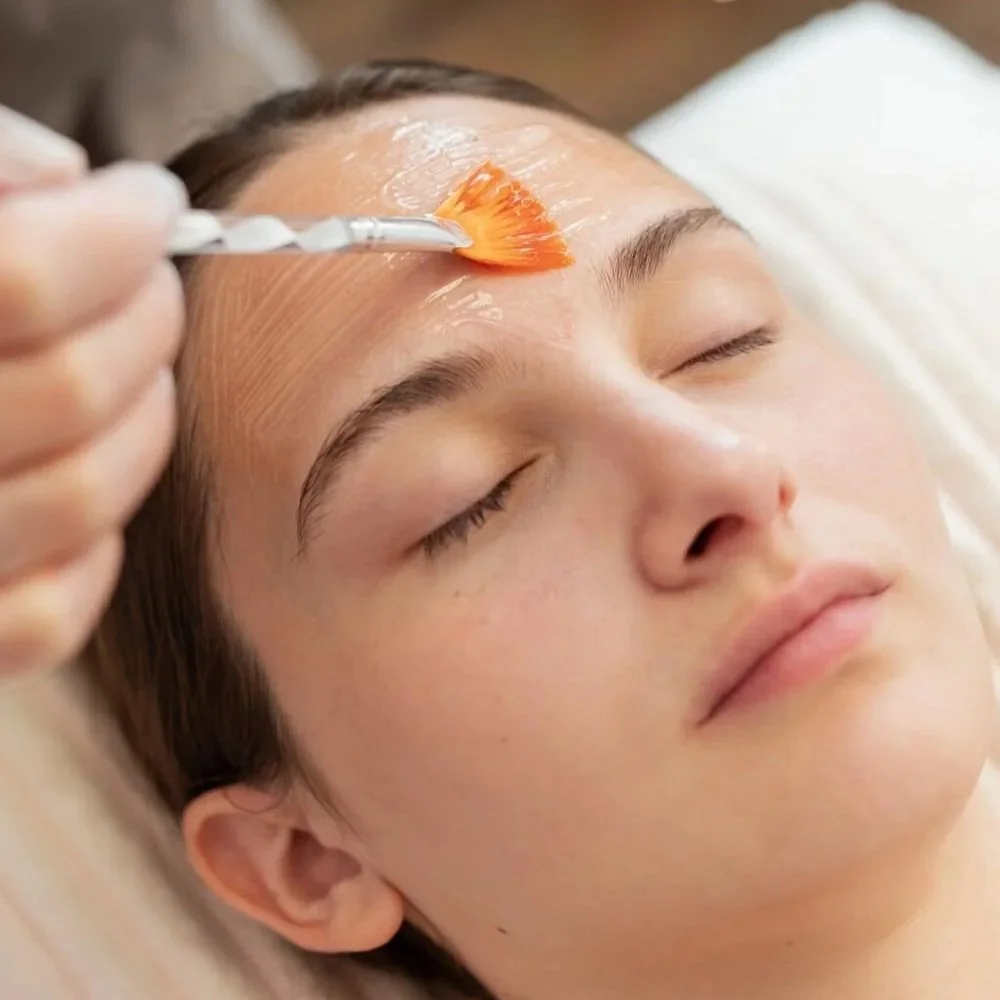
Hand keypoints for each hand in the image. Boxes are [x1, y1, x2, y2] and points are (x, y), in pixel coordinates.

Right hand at [0, 106, 187, 675]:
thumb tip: (69, 179)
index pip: (27, 280)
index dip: (115, 229)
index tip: (147, 197)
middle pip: (70, 388)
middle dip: (146, 314)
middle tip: (151, 276)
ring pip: (82, 497)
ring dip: (144, 416)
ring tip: (138, 361)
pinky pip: (49, 618)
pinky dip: (96, 545)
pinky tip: (82, 470)